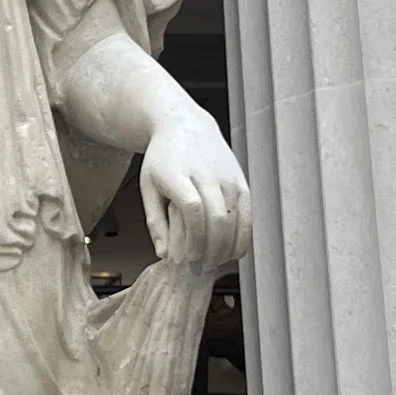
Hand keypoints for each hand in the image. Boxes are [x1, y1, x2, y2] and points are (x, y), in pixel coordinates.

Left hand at [141, 108, 251, 272]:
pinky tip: (232, 252)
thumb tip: (164, 255)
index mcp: (179, 174)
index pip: (193, 211)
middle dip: (210, 250)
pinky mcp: (241, 180)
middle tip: (200, 269)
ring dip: (227, 247)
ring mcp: (228, 177)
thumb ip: (155, 222)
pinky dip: (243, 236)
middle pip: (218, 219)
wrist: (185, 126)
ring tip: (213, 263)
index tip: (185, 259)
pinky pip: (248, 213)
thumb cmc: (163, 159)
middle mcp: (208, 174)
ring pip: (236, 219)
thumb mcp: (147, 187)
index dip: (193, 239)